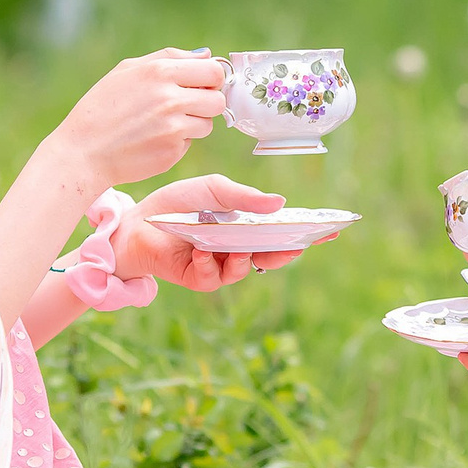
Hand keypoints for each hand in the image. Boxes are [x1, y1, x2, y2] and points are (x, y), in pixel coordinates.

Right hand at [50, 49, 227, 188]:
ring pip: (208, 124)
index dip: (211, 79)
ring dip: (193, 124)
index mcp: (160, 72)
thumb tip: (206, 56)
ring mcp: (173, 128)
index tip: (200, 85)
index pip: (214, 71)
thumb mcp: (127, 70)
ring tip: (163, 123)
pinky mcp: (172, 152)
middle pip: (218, 100)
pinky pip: (190, 143)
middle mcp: (170, 99)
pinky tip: (153, 139)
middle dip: (206, 103)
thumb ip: (169, 57)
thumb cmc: (102, 107)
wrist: (83, 151)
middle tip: (185, 106)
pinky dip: (178, 141)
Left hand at [112, 174, 317, 290]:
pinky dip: (210, 266)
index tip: (331, 230)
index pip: (281, 231)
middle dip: (285, 252)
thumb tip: (279, 202)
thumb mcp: (212, 189)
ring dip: (244, 259)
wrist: (137, 222)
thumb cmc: (176, 203)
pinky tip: (202, 254)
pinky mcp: (199, 278)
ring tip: (238, 248)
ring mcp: (220, 265)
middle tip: (296, 246)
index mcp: (244, 226)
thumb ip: (242, 197)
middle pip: (270, 255)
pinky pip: (214, 278)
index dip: (305, 232)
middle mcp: (236, 247)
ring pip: (245, 269)